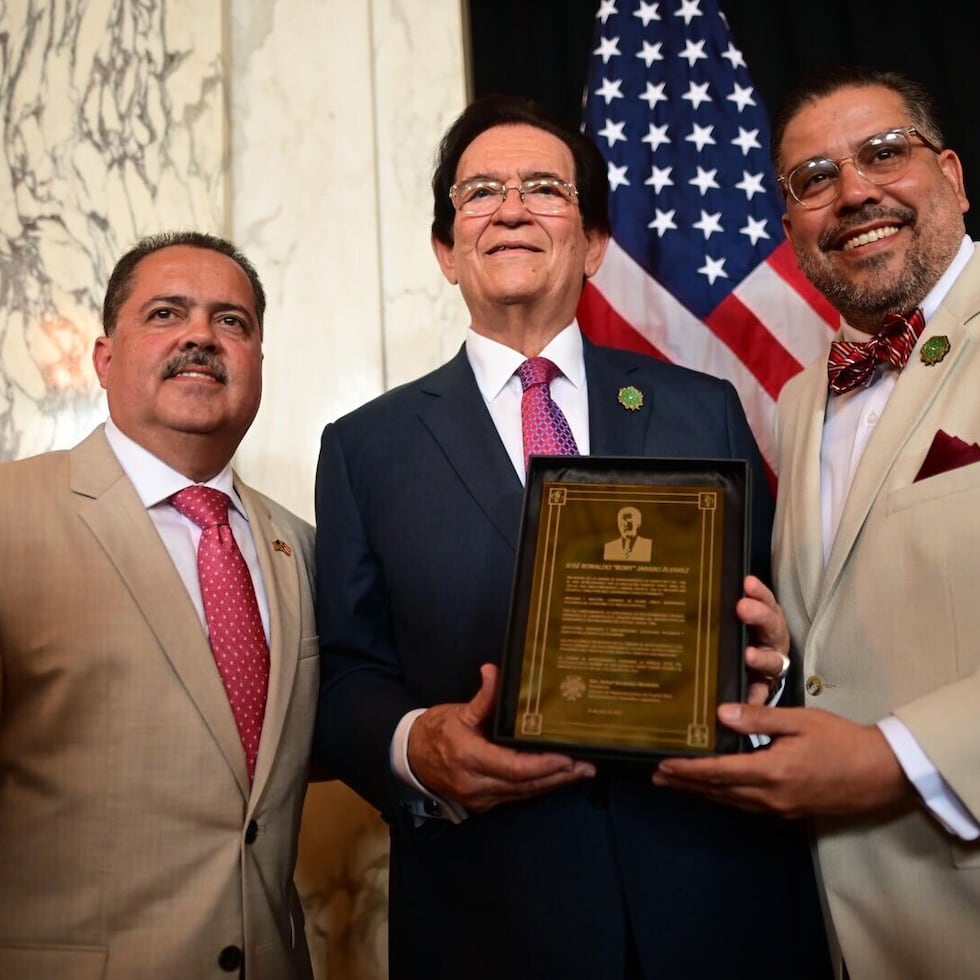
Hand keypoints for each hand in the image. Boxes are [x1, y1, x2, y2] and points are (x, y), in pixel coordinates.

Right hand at [408, 663, 595, 812]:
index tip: (567, 757)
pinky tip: (556, 778)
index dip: (544, 765)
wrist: (410, 758)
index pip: (515, 768)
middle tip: (587, 766)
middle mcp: (476, 784)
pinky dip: (537, 787)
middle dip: (559, 776)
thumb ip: (483, 697)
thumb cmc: (434, 732)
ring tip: (580, 772)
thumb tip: (494, 672)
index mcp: (469, 758)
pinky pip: (516, 797)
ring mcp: (480, 798)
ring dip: (553, 784)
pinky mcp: (484, 803)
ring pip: (524, 794)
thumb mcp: (458, 711)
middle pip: (525, 785)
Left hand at [652, 702, 911, 817]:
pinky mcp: (789, 812)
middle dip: (686, 784)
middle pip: (719, 792)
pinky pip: (747, 806)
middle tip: (656, 776)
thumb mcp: (800, 721)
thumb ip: (759, 717)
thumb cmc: (841, 740)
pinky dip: (724, 798)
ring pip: (731, 802)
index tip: (662, 764)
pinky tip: (715, 790)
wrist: (881, 774)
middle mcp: (771, 796)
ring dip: (702, 793)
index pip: (718, 773)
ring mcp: (780, 808)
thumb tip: (721, 713)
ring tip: (676, 783)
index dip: (688, 769)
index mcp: (771, 771)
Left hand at [737, 575, 790, 704]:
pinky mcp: (765, 685)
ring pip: (772, 659)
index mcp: (769, 619)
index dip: (759, 592)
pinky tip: (749, 700)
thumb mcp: (746, 618)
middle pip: (771, 625)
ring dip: (761, 657)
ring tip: (749, 656)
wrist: (763, 665)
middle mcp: (774, 640)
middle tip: (742, 607)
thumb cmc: (751, 633)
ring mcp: (772, 664)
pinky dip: (756, 696)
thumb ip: (736, 605)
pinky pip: (762, 692)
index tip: (747, 582)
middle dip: (758, 615)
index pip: (766, 601)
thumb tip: (720, 586)